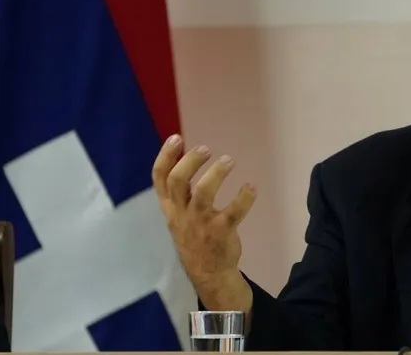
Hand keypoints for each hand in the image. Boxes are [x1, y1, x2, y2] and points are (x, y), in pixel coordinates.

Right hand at [152, 134, 256, 310]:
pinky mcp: (221, 232)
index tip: (177, 138)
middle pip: (177, 182)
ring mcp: (200, 223)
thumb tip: (185, 158)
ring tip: (229, 160)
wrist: (208, 273)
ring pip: (202, 194)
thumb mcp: (178, 215)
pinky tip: (251, 187)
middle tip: (206, 149)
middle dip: (190, 161)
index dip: (166, 156)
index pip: (159, 179)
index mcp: (170, 207)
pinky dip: (244, 197)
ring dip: (216, 174)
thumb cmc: (194, 236)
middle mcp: (182, 213)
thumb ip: (180, 192)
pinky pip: (233, 212)